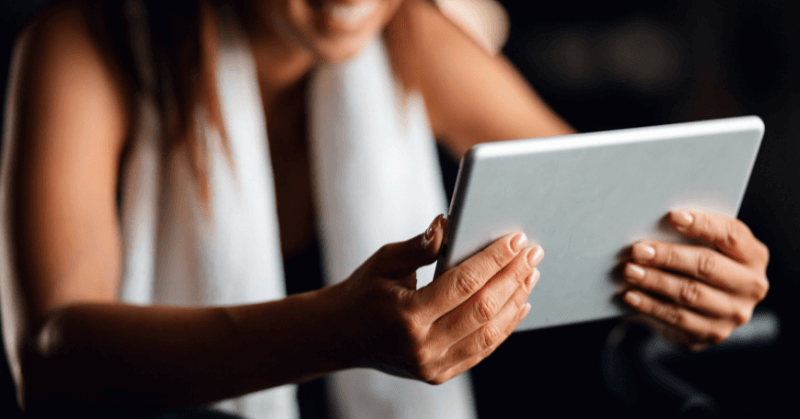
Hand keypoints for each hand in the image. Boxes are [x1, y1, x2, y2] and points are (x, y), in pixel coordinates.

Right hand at [333, 215, 542, 383]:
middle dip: (513, 277)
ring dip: (515, 301)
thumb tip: (449, 223)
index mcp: (406, 315)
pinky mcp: (439, 373)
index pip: (462, 283)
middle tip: (533, 252)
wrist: (342, 335)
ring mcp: (432, 365)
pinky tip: (519, 304)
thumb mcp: (384, 262)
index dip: (493, 259)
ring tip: (530, 274)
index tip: (516, 239)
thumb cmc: (364, 292)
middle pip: (482, 309)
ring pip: (488, 333)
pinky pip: (481, 349)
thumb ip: (419, 245)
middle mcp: (421, 346)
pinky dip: (505, 326)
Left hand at [621, 210, 768, 350]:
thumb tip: (649, 224)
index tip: (672, 216)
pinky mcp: (712, 333)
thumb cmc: (698, 262)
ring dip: (655, 281)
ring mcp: (733, 313)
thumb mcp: (703, 245)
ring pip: (690, 294)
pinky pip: (677, 318)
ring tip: (629, 271)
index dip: (702, 224)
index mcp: (753, 256)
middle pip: (707, 265)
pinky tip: (630, 295)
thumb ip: (687, 235)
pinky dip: (650, 306)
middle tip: (638, 250)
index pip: (731, 235)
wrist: (703, 307)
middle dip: (669, 256)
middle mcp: (750, 286)